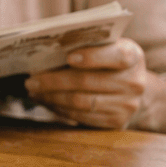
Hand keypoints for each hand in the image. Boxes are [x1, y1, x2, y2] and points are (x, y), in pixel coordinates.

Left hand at [24, 39, 149, 128]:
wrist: (129, 86)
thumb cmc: (106, 60)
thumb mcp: (103, 46)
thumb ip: (83, 45)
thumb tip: (45, 51)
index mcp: (132, 55)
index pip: (116, 56)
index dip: (92, 57)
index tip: (68, 57)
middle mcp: (135, 81)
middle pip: (88, 81)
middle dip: (54, 81)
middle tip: (31, 80)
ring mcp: (128, 104)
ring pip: (82, 102)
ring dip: (52, 97)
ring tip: (34, 91)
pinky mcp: (117, 121)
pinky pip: (83, 116)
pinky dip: (60, 109)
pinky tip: (47, 101)